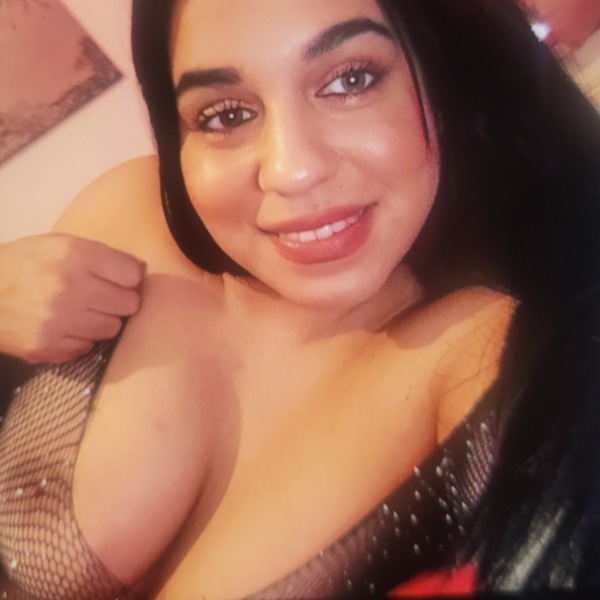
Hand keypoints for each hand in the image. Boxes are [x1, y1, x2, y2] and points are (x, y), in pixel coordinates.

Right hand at [0, 234, 143, 362]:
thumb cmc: (24, 264)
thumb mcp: (59, 244)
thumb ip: (101, 255)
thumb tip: (140, 271)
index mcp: (74, 256)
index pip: (132, 274)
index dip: (129, 277)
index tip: (120, 279)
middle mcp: (69, 288)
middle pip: (129, 304)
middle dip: (121, 300)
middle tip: (103, 297)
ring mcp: (58, 321)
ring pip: (112, 328)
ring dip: (103, 320)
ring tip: (82, 310)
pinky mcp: (47, 347)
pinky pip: (88, 347)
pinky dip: (81, 338)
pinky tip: (65, 326)